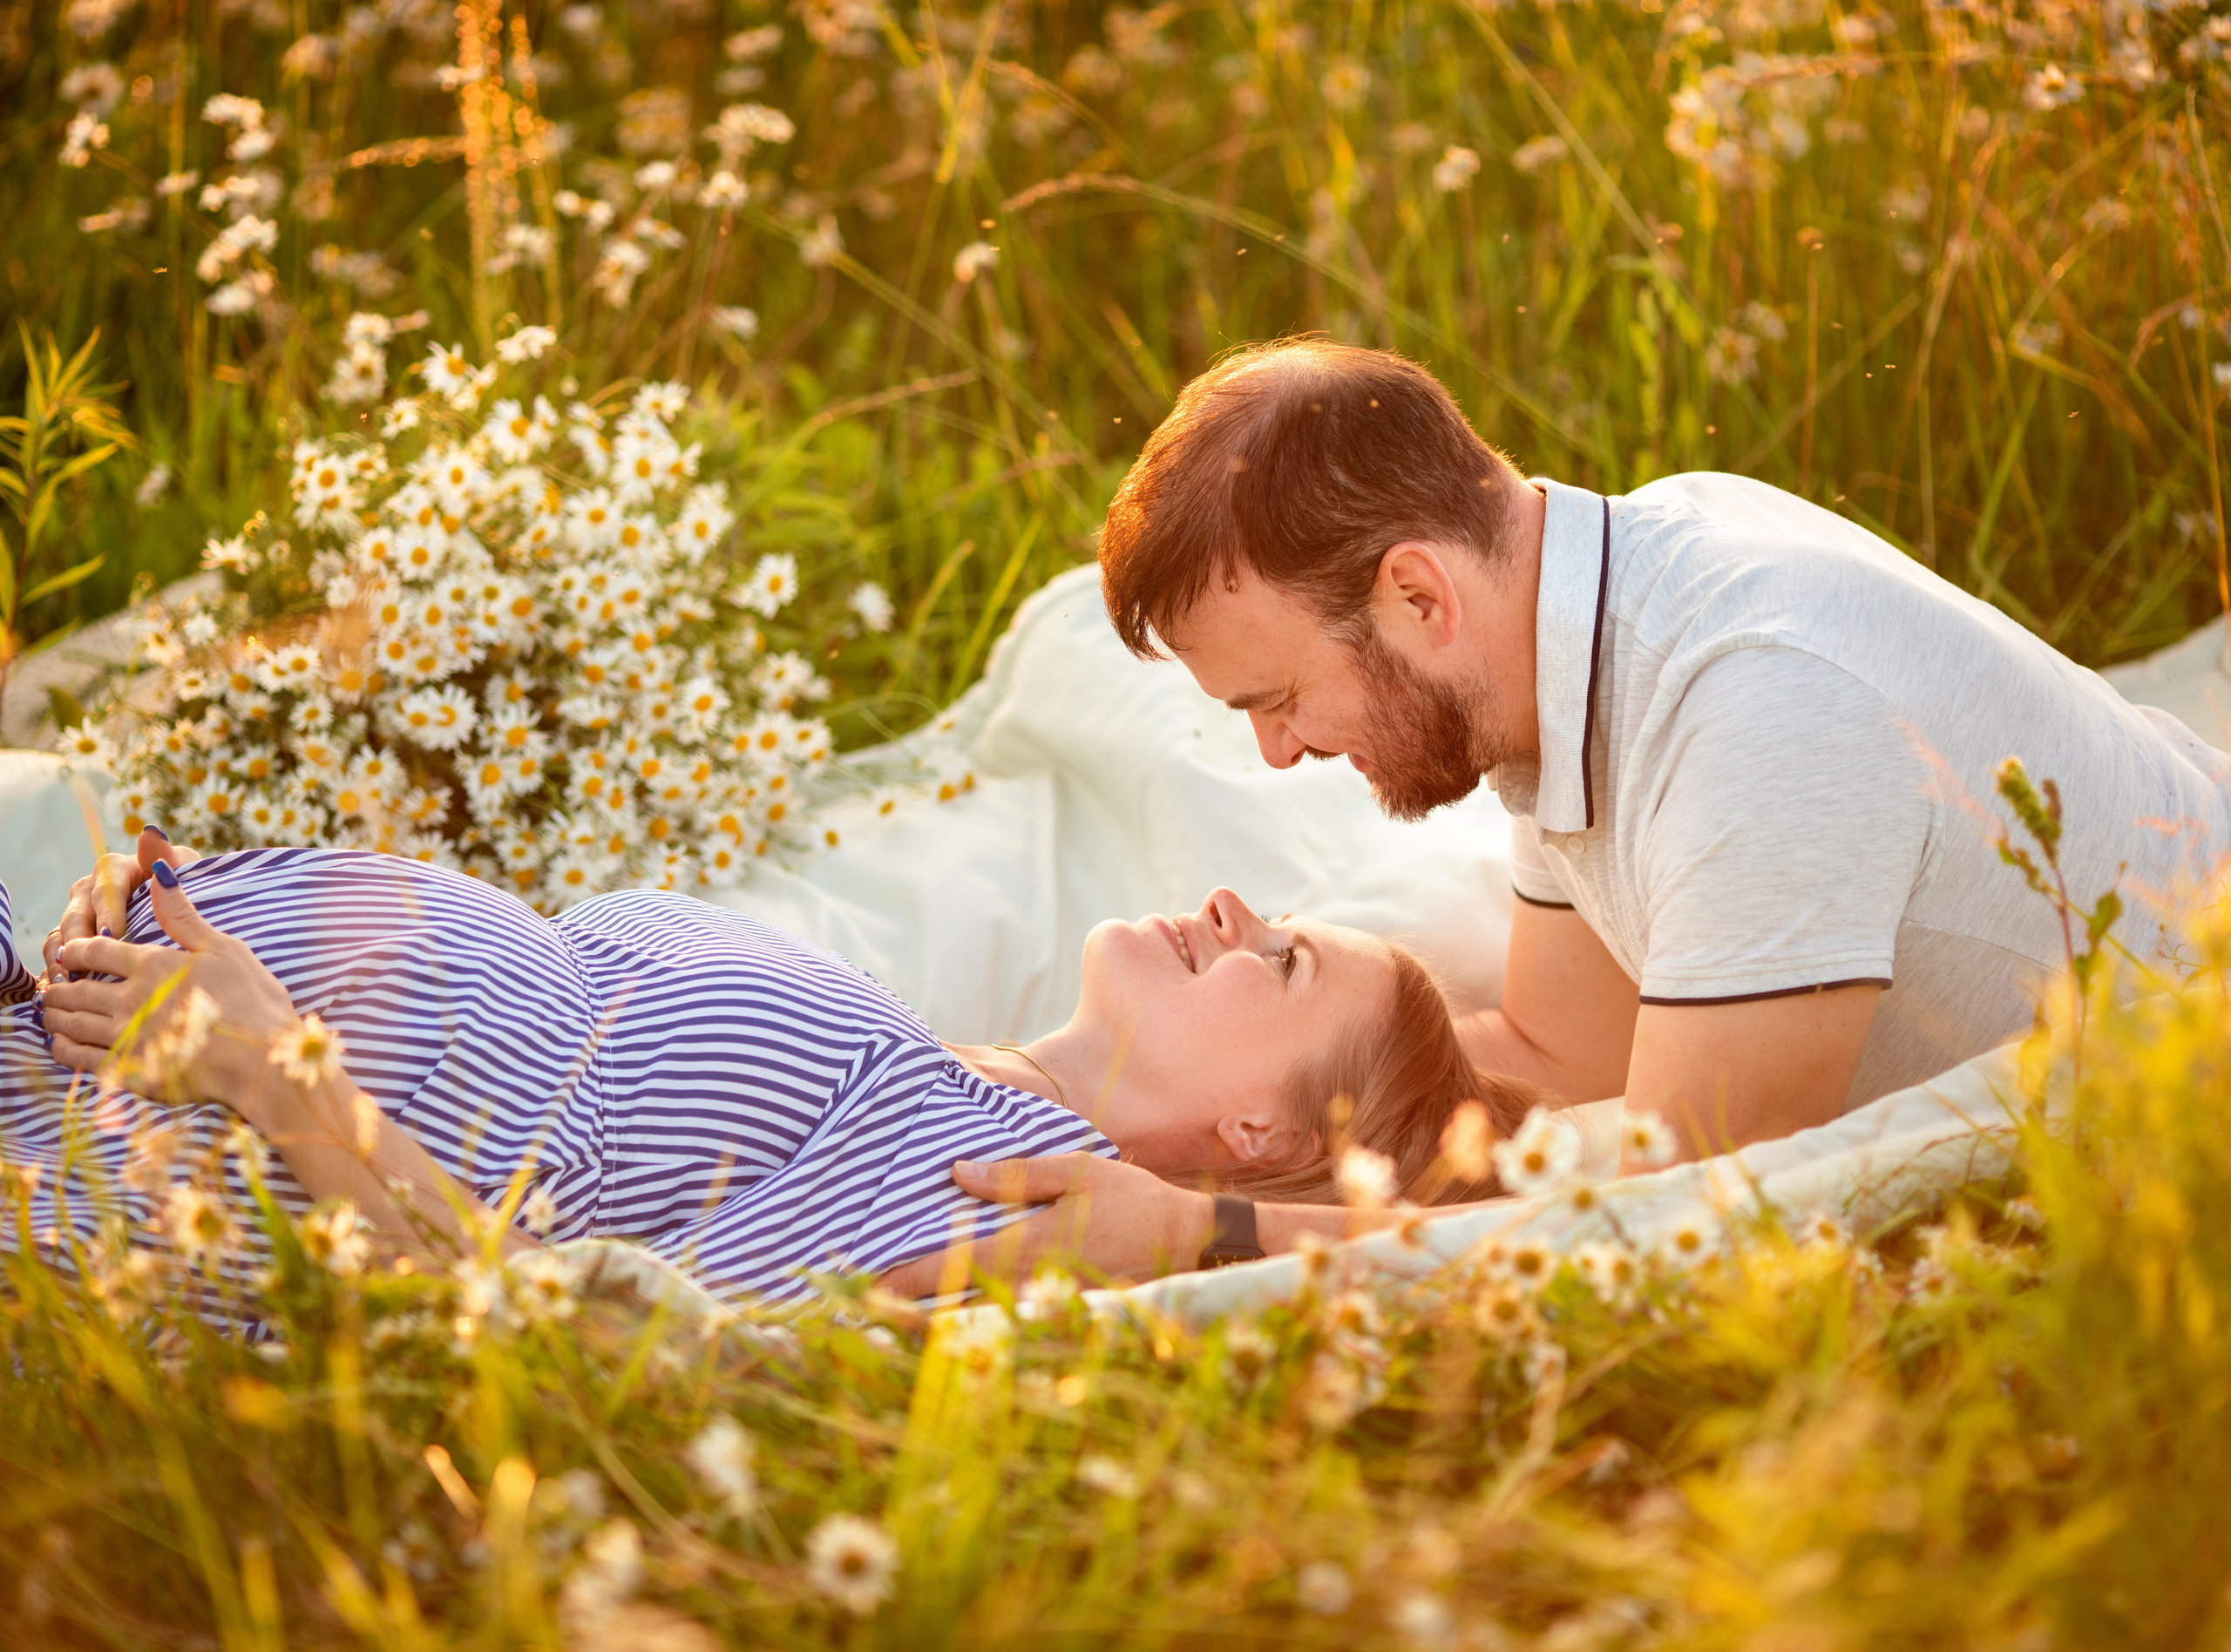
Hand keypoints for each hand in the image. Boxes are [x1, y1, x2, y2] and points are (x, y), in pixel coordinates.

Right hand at [41, 826, 199, 982]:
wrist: (185, 906)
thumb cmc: (186, 886)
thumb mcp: (185, 870)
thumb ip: (169, 857)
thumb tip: (151, 833)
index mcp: (115, 869)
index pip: (105, 887)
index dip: (107, 910)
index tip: (112, 934)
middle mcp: (90, 890)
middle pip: (76, 914)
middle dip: (79, 939)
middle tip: (86, 964)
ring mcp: (80, 915)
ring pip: (61, 935)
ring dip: (63, 958)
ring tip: (72, 982)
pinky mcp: (77, 939)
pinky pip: (59, 954)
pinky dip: (60, 971)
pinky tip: (68, 991)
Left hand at [41, 864, 300, 1114]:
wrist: (261, 1061)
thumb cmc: (252, 1001)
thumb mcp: (224, 948)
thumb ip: (183, 915)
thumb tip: (159, 870)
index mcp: (151, 965)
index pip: (96, 951)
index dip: (79, 949)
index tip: (71, 951)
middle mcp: (130, 1000)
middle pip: (76, 989)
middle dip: (61, 984)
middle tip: (55, 984)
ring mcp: (126, 1038)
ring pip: (72, 1024)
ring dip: (56, 1015)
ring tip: (52, 1012)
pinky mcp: (129, 1071)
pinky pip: (80, 1059)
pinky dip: (64, 1049)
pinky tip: (63, 1045)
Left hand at [877, 1154, 1217, 1295]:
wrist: (1185, 1240)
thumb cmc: (1131, 1200)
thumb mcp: (1075, 1170)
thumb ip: (1014, 1173)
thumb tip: (957, 1172)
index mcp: (1027, 1245)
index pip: (951, 1265)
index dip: (904, 1278)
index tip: (864, 1285)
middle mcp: (1030, 1283)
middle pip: (955, 1302)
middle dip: (908, 1308)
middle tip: (861, 1309)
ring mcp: (1047, 1305)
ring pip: (979, 1318)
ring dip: (935, 1319)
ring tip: (892, 1317)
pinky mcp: (1062, 1313)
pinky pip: (1010, 1322)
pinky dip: (976, 1321)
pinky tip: (954, 1318)